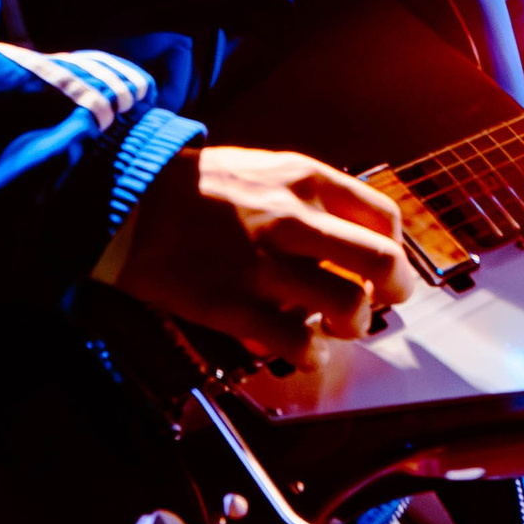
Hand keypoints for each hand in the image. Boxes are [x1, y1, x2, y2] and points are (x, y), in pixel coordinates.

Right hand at [114, 144, 416, 363]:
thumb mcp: (262, 168)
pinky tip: (304, 350)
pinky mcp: (235, 304)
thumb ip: (308, 197)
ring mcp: (266, 264)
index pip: (383, 218)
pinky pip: (298, 341)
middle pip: (381, 264)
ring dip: (354, 326)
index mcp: (304, 180)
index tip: (387, 266)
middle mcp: (294, 219)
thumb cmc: (192, 188)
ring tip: (340, 328)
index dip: (396, 250)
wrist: (126, 200)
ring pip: (348, 306)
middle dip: (395, 292)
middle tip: (386, 303)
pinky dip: (311, 354)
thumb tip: (345, 235)